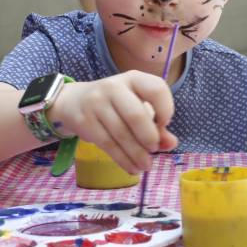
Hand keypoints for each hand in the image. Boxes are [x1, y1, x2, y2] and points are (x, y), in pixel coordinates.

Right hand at [47, 70, 177, 173]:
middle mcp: (114, 87)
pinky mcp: (84, 121)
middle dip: (149, 137)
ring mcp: (96, 103)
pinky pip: (108, 144)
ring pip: (121, 134)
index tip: (165, 124)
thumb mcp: (137, 107)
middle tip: (154, 149)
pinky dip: (123, 159)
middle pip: (136, 115)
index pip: (156, 89)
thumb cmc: (115, 104)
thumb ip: (157, 125)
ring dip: (137, 154)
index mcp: (133, 78)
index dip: (166, 109)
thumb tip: (171, 144)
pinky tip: (132, 168)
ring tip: (146, 165)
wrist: (74, 101)